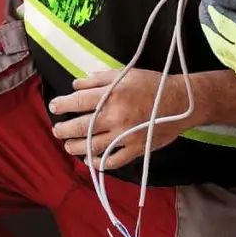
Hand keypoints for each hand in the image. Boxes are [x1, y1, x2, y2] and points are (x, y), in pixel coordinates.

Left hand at [48, 68, 196, 169]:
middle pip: (79, 127)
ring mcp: (124, 135)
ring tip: (68, 145)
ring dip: (75, 147)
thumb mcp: (127, 73)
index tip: (54, 107)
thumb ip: (100, 78)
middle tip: (56, 130)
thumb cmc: (153, 84)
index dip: (62, 105)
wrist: (182, 102)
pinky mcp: (135, 149)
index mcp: (112, 95)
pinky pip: (112, 161)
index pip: (78, 101)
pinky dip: (98, 163)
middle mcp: (115, 116)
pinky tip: (90, 160)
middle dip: (63, 129)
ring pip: (91, 146)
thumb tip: (76, 84)